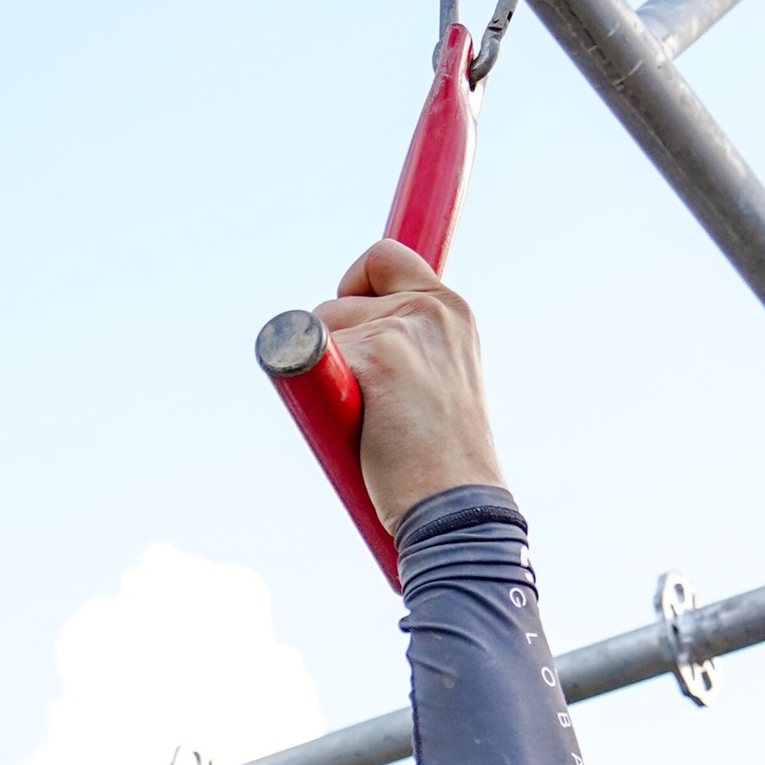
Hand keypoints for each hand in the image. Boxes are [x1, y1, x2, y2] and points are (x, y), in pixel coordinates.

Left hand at [314, 241, 506, 536]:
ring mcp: (403, 328)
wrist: (457, 508)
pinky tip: (354, 432)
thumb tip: (345, 350)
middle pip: (337, 299)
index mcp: (450, 310)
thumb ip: (406, 351)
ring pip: (319, 330)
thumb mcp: (438, 386)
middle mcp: (429, 307)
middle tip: (363, 406)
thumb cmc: (440, 465)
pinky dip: (314, 401)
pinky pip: (308, 359)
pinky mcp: (374, 357)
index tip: (345, 318)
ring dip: (324, 379)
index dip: (354, 283)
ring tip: (366, 428)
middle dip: (333, 347)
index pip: (384, 257)